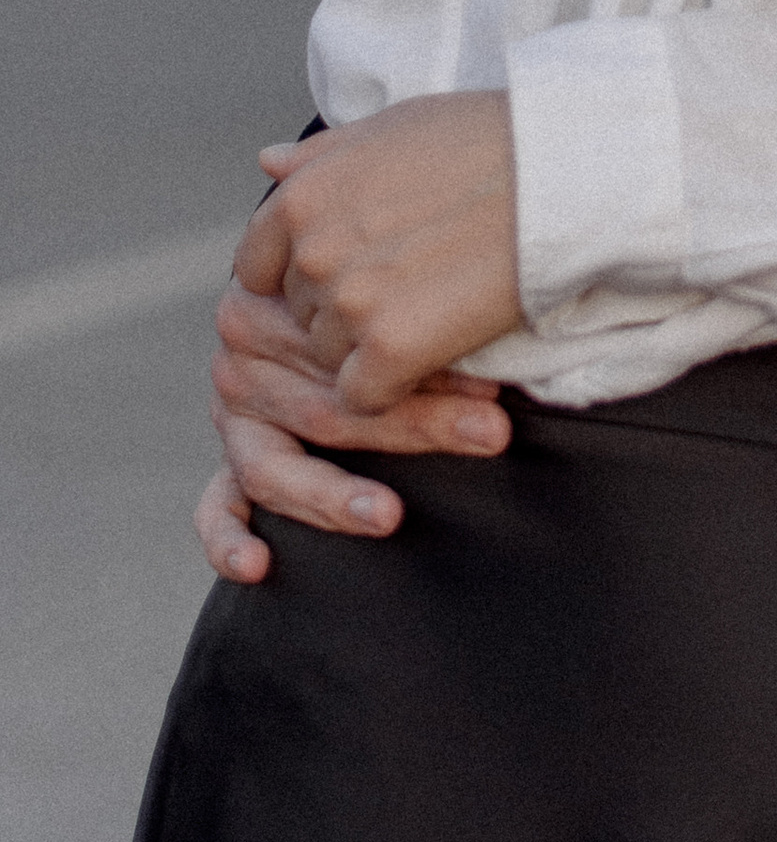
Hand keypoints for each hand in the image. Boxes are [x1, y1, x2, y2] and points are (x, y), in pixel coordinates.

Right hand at [194, 283, 513, 585]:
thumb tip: (478, 345)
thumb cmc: (388, 279)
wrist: (333, 280)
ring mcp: (233, 415)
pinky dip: (227, 538)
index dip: (426, 368)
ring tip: (387, 515)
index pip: (347, 347)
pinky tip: (257, 565)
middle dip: (416, 425)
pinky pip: (216, 506)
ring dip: (335, 495)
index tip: (494, 387)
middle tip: (488, 435)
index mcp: (275, 296)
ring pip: (278, 466)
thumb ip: (419, 298)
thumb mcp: (394, 276)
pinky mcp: (230, 463)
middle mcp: (244, 356)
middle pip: (329, 405)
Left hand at [235, 89, 521, 417]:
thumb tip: (268, 163)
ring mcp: (349, 304)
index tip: (358, 269)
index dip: (305, 275)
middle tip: (411, 284)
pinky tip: (436, 350)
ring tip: (433, 309)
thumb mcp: (390, 126)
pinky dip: (395, 388)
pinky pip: (363, 398)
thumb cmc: (486, 140)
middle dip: (343, 310)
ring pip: (331, 359)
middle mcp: (311, 252)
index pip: (258, 268)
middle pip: (301, 315)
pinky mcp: (391, 350)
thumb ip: (319, 155)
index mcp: (301, 197)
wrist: (560, 173)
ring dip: (372, 349)